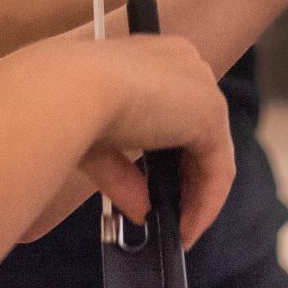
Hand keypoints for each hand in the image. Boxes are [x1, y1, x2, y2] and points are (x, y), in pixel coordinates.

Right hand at [51, 35, 235, 248]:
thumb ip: (123, 173)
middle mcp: (184, 62)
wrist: (70, 89)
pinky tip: (186, 229)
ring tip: (180, 231)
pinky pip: (218, 168)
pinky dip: (205, 203)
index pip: (174, 108)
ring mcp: (201, 86)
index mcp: (153, 57)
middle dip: (185, 177)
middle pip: (197, 129)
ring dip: (196, 195)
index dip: (169, 153)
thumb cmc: (69, 104)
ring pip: (210, 150)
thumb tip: (140, 210)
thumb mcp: (97, 142)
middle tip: (172, 216)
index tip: (155, 189)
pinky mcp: (211, 114)